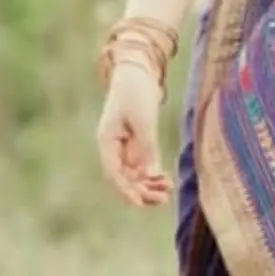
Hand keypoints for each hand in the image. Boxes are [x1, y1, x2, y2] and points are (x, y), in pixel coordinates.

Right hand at [96, 61, 171, 206]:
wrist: (137, 73)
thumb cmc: (136, 92)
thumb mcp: (144, 120)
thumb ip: (147, 147)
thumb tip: (151, 175)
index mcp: (106, 141)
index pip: (114, 173)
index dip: (126, 190)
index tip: (141, 203)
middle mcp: (112, 148)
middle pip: (124, 178)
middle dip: (141, 191)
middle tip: (163, 200)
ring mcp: (122, 147)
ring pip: (133, 175)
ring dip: (148, 185)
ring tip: (167, 192)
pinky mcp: (134, 144)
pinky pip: (141, 166)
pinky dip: (152, 174)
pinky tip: (165, 181)